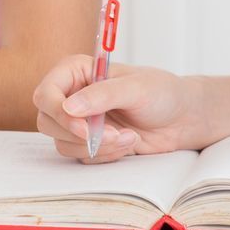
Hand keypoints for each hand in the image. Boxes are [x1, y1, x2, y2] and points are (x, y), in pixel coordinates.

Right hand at [31, 55, 201, 163]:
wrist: (183, 119)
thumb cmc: (162, 93)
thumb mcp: (136, 88)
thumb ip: (102, 95)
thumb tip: (69, 107)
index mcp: (77, 71)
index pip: (46, 93)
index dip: (58, 112)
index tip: (83, 127)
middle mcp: (73, 95)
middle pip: (47, 121)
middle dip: (78, 134)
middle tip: (111, 135)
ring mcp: (80, 121)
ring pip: (63, 143)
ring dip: (96, 146)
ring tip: (127, 137)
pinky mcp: (91, 143)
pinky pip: (82, 157)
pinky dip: (105, 155)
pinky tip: (128, 143)